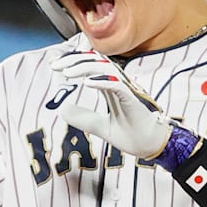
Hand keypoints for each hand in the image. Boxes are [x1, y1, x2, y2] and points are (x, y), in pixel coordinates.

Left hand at [49, 50, 174, 159]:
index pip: (90, 66)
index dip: (72, 61)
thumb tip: (62, 110)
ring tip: (66, 73)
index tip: (54, 65)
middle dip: (74, 59)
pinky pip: (117, 85)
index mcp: (110, 86)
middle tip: (55, 66)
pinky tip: (86, 83)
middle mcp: (118, 83)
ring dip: (84, 68)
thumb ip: (83, 117)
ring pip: (105, 68)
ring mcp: (126, 89)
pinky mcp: (133, 99)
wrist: (151, 146)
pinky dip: (102, 81)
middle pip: (95, 61)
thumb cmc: (132, 134)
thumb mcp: (100, 126)